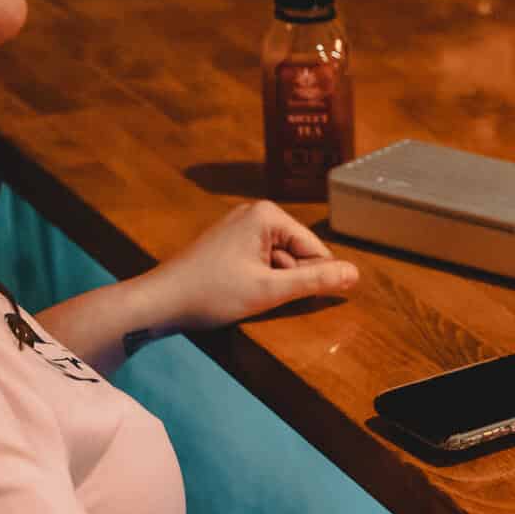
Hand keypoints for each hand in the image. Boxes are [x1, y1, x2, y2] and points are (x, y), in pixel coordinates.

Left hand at [143, 201, 359, 331]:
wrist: (158, 301)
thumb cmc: (211, 293)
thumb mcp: (269, 290)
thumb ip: (315, 282)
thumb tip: (356, 275)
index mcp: (269, 215)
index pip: (316, 252)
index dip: (305, 280)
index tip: (275, 293)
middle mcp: (257, 212)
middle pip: (299, 254)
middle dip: (288, 280)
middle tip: (256, 294)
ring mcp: (242, 226)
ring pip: (282, 261)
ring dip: (273, 283)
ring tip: (243, 293)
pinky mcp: (232, 242)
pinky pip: (264, 261)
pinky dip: (258, 280)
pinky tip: (237, 291)